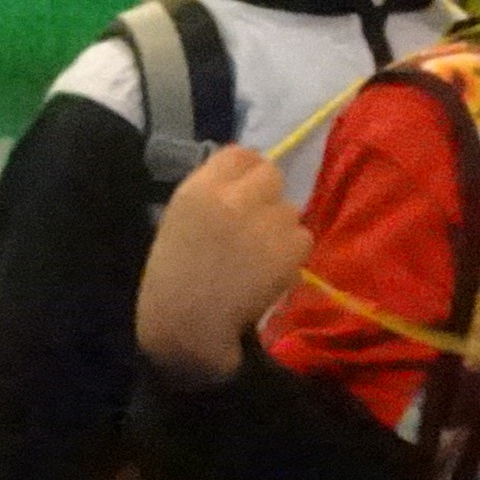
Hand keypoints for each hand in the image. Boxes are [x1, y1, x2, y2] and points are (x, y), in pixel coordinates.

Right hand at [135, 143, 313, 385]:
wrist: (186, 325)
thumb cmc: (175, 275)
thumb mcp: (180, 218)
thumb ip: (213, 192)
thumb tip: (249, 178)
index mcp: (198, 189)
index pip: (240, 154)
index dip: (248, 171)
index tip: (246, 190)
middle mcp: (232, 200)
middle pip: (271, 175)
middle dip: (268, 198)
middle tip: (256, 226)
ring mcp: (263, 225)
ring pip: (291, 210)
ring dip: (280, 229)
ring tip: (257, 256)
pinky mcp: (287, 251)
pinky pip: (304, 238)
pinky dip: (291, 255)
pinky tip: (267, 272)